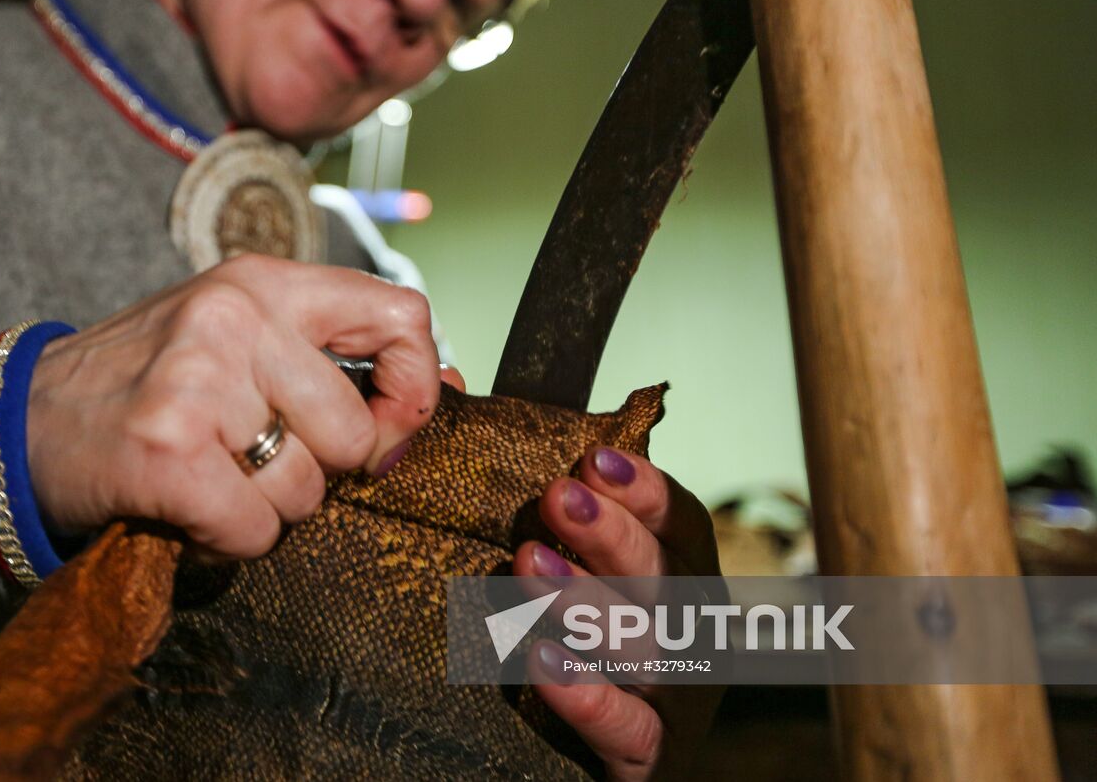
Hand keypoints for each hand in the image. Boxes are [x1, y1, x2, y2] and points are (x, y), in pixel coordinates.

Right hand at [25, 254, 440, 557]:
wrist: (21, 421)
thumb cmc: (148, 385)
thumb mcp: (239, 340)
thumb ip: (333, 357)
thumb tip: (448, 385)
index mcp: (264, 282)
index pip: (401, 315)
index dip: (413, 385)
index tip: (386, 425)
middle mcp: (235, 318)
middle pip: (354, 432)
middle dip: (320, 473)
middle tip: (258, 462)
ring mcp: (198, 382)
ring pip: (307, 491)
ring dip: (268, 509)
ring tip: (212, 479)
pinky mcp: (167, 451)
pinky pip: (255, 530)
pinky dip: (228, 542)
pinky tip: (189, 512)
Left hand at [512, 448, 721, 779]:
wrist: (580, 762)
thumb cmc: (575, 643)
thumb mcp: (569, 568)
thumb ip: (533, 500)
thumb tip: (451, 398)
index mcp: (684, 579)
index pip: (682, 524)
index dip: (645, 490)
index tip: (594, 459)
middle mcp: (692, 635)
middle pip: (665, 578)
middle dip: (612, 535)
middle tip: (556, 497)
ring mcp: (677, 701)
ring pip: (644, 649)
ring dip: (586, 604)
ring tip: (528, 566)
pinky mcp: (650, 761)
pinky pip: (628, 731)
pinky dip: (589, 696)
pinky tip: (541, 659)